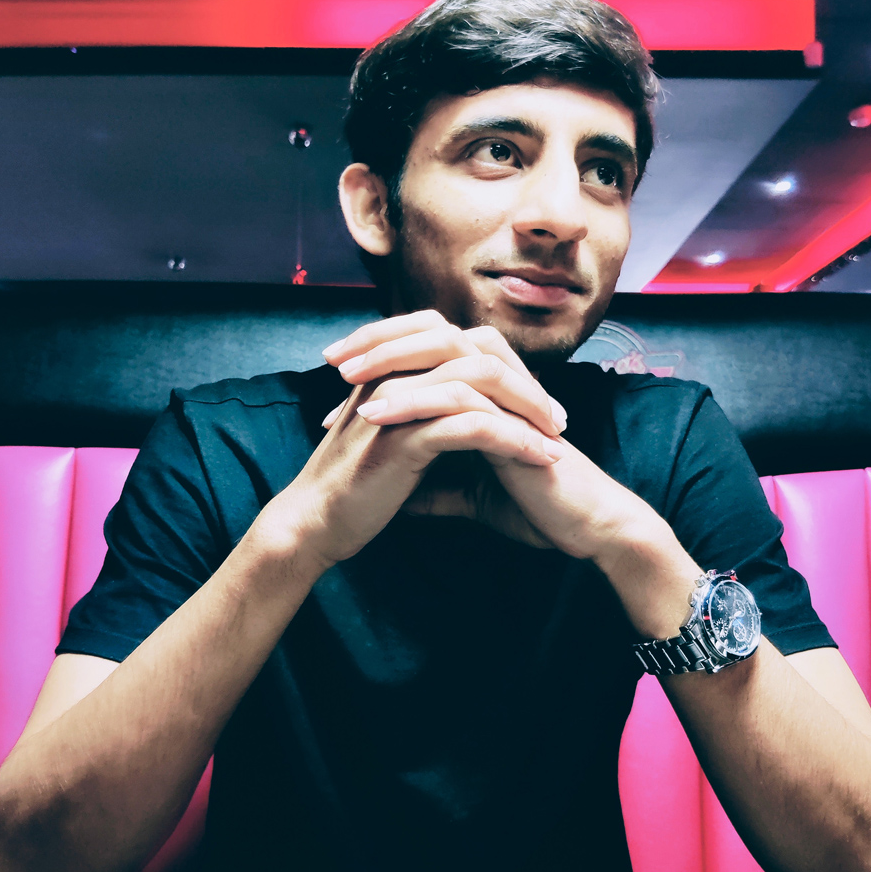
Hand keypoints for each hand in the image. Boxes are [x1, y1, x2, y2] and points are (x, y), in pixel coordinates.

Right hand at [258, 311, 565, 568]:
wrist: (313, 524)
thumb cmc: (353, 489)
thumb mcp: (392, 441)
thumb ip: (422, 420)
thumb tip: (464, 420)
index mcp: (393, 371)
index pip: (460, 347)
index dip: (504, 370)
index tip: (536, 405)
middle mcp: (396, 375)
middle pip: (477, 355)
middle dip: (525, 385)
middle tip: (558, 417)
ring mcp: (399, 402)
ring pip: (482, 385)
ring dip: (528, 410)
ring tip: (557, 440)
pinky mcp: (404, 437)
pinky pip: (475, 426)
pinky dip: (515, 439)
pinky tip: (539, 459)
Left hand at [318, 310, 697, 633]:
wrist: (584, 528)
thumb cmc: (534, 506)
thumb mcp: (468, 495)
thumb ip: (435, 486)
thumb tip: (400, 494)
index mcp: (484, 389)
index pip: (429, 347)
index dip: (383, 350)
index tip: (338, 372)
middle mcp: (498, 380)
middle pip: (435, 331)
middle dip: (381, 340)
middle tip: (334, 359)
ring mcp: (511, 395)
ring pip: (449, 352)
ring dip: (395, 364)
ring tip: (348, 383)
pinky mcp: (518, 417)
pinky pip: (463, 395)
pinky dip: (418, 401)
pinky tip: (379, 415)